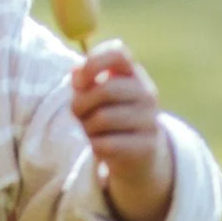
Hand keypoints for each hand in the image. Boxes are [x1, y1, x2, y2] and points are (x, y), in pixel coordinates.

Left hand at [72, 40, 174, 220]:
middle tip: (79, 114)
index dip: (96, 60)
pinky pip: (104, 144)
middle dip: (81, 103)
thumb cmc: (113, 125)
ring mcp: (149, 124)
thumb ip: (86, 83)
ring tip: (95, 135)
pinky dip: (97, 148)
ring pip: (99, 119)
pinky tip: (105, 152)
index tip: (80, 75)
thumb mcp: (99, 102)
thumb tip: (72, 72)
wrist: (145, 167)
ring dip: (88, 128)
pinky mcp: (144, 151)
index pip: (118, 53)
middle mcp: (146, 97)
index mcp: (134, 79)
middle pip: (104, 90)